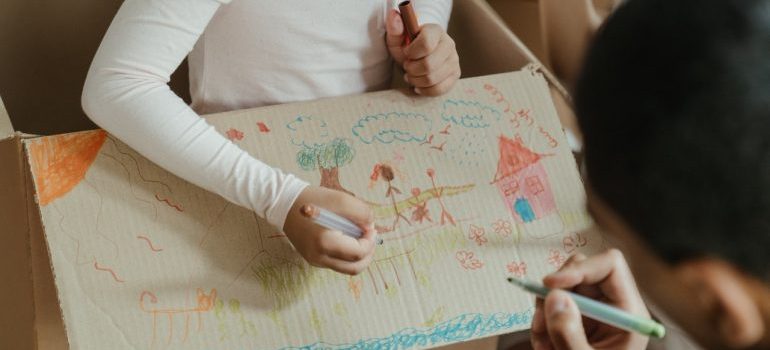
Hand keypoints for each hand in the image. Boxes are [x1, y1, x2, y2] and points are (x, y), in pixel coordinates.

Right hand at [283, 186, 376, 274]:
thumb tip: (370, 227)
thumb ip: (362, 214)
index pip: (358, 253)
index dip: (370, 241)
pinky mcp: (313, 259)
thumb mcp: (342, 200)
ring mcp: (315, 260)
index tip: (370, 228)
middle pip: (354, 268)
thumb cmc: (313, 199)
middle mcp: (319, 257)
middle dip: (368, 253)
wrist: (285, 203)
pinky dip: (347, 255)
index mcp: (326, 242)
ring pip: (346, 268)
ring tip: (359, 237)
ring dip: (358, 256)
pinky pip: (336, 262)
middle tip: (370, 237)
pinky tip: (346, 238)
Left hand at [386, 9, 460, 95]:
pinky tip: (418, 85)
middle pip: (429, 65)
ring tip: (411, 75)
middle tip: (407, 66)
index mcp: (436, 31)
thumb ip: (394, 28)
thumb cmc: (407, 47)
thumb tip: (394, 14)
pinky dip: (425, 90)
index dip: (411, 53)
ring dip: (416, 80)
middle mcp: (449, 44)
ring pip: (432, 79)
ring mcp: (454, 61)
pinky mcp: (455, 75)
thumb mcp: (397, 38)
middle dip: (412, 69)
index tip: (406, 53)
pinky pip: (439, 89)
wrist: (418, 57)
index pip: (426, 43)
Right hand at [531, 249, 649, 349]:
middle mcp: (612, 305)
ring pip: (560, 286)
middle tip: (541, 320)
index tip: (551, 284)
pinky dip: (541, 322)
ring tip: (544, 344)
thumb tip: (553, 295)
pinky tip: (545, 346)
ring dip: (544, 311)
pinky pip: (550, 304)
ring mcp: (592, 310)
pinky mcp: (576, 317)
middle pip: (581, 269)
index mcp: (628, 312)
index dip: (581, 268)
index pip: (610, 266)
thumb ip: (569, 333)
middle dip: (554, 291)